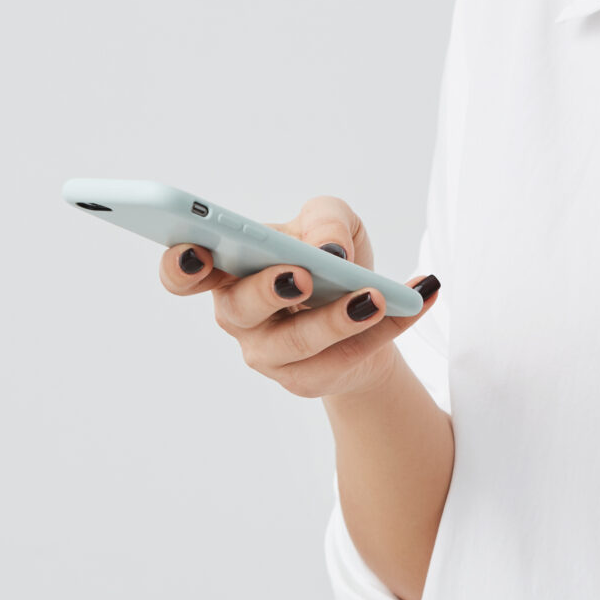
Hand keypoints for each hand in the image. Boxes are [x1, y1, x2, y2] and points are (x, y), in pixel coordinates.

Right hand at [157, 195, 439, 398]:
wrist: (366, 311)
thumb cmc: (329, 258)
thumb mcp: (332, 222)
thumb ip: (325, 220)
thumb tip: (330, 249)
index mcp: (229, 270)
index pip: (184, 272)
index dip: (181, 265)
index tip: (197, 250)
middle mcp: (239, 316)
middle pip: (239, 309)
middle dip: (268, 289)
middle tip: (302, 274)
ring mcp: (269, 355)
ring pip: (296, 343)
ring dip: (336, 320)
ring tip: (373, 297)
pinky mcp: (308, 380)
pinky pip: (346, 358)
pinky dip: (388, 326)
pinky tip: (418, 297)